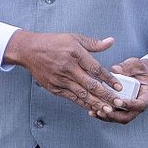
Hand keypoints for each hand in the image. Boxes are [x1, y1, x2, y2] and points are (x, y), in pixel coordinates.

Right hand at [3, 30, 119, 116]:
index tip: (119, 87)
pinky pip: (72, 98)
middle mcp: (68, 67)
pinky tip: (93, 108)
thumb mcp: (74, 38)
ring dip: (96, 103)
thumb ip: (93, 43)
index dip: (109, 79)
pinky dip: (83, 104)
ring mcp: (61, 79)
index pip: (96, 69)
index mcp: (75, 53)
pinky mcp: (55, 88)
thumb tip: (111, 41)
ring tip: (108, 110)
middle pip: (91, 85)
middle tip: (118, 103)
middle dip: (106, 96)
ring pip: (82, 95)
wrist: (29, 50)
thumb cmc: (53, 43)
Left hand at [93, 56, 147, 123]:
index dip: (129, 105)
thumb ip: (127, 66)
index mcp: (146, 96)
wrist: (137, 75)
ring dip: (107, 117)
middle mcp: (138, 106)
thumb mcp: (135, 64)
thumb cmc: (137, 69)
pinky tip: (92, 112)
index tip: (118, 101)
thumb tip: (115, 69)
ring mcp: (129, 110)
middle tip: (104, 110)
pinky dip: (102, 115)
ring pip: (118, 119)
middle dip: (115, 115)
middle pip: (127, 117)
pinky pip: (112, 116)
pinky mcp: (120, 110)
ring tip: (95, 111)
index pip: (139, 105)